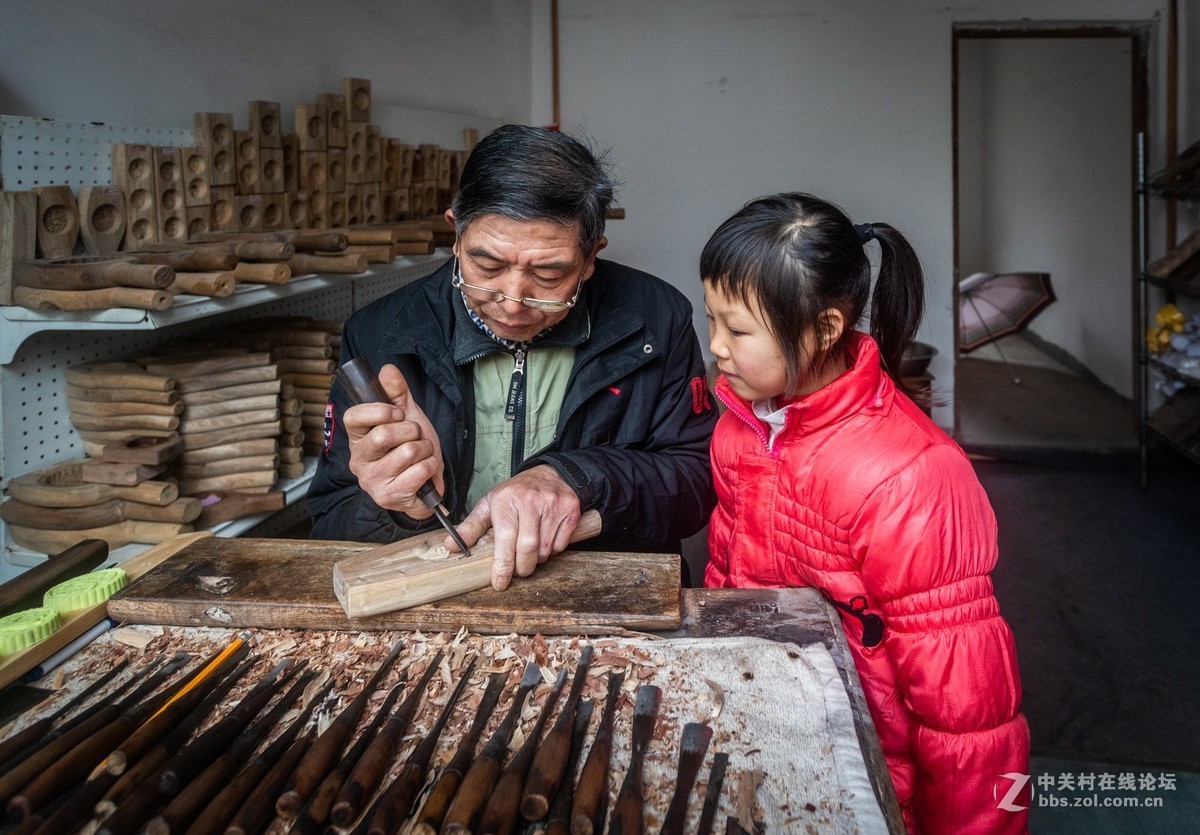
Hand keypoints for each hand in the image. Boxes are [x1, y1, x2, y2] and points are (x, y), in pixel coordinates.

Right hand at [344, 363, 443, 519]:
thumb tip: (387, 369)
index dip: (380, 411)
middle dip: (412, 432)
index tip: (398, 415)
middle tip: (415, 438)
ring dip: (425, 450)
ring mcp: (371, 481)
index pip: (353, 416)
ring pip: (407, 452)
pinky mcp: (388, 497)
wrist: (427, 483)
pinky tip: (425, 471)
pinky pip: (419, 471)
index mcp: (357, 437)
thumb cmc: (411, 448)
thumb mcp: (407, 416)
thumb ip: (397, 393)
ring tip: (422, 455)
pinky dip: (431, 466)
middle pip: (383, 434)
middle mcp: (358, 460)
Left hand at [451, 465, 581, 590]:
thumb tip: (451, 546)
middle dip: (522, 567)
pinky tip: (546, 538)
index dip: (503, 565)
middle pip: (528, 548)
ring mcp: (553, 505)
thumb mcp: (490, 504)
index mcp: (507, 500)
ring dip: (537, 558)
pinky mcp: (570, 510)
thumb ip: (471, 526)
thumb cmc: (516, 493)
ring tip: (530, 549)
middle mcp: (531, 501)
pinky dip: (552, 550)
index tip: (499, 583)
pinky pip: (561, 544)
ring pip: (546, 549)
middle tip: (518, 570)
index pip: (505, 539)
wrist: (549, 473)